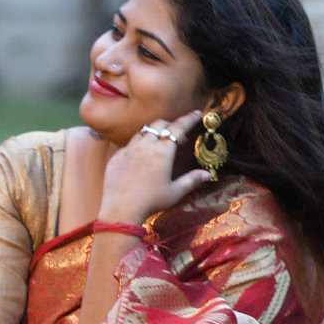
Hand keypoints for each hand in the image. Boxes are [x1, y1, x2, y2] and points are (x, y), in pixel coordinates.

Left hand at [97, 109, 210, 224]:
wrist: (120, 209)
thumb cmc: (151, 202)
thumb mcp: (175, 192)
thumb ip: (192, 180)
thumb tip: (208, 174)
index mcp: (162, 152)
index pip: (178, 128)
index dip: (189, 119)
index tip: (196, 113)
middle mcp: (144, 146)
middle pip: (159, 124)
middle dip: (171, 125)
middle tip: (179, 138)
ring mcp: (128, 150)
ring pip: (143, 132)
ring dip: (154, 134)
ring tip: (160, 147)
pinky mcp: (116, 157)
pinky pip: (129, 145)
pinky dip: (139, 146)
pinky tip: (141, 160)